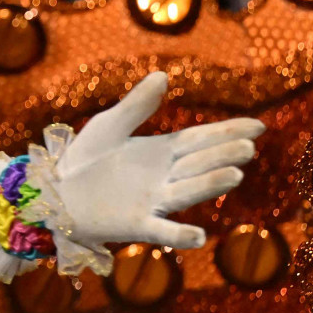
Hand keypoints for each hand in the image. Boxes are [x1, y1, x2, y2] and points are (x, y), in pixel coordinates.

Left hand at [46, 72, 262, 264]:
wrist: (54, 192)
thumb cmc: (84, 159)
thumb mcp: (110, 126)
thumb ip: (137, 105)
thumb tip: (164, 75)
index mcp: (162, 152)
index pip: (201, 139)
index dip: (228, 132)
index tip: (258, 126)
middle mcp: (165, 177)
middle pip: (200, 163)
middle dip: (224, 155)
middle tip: (248, 147)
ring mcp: (153, 201)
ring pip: (187, 191)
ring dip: (210, 185)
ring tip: (235, 174)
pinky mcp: (136, 225)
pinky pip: (161, 231)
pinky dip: (179, 235)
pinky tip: (199, 236)